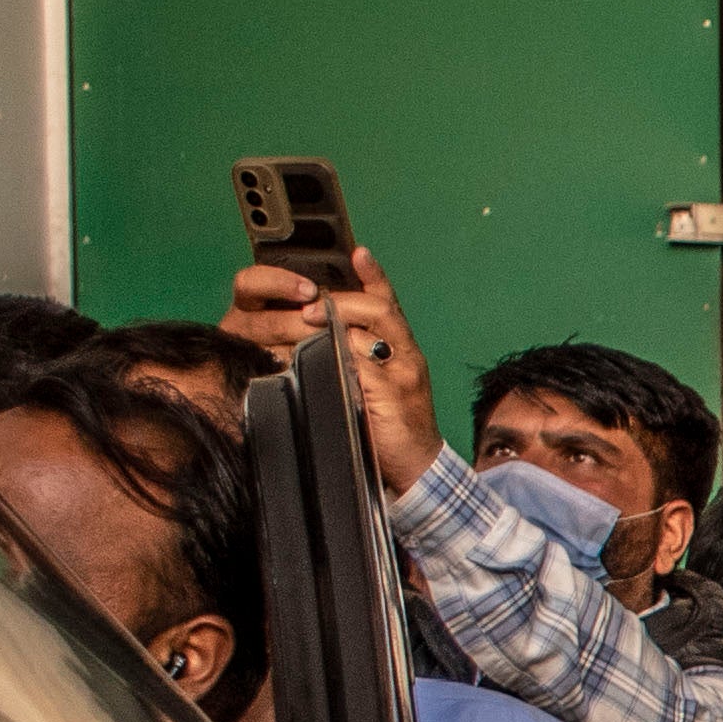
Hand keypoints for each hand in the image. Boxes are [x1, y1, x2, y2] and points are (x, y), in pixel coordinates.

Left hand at [222, 245, 443, 499]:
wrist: (417, 468)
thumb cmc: (391, 426)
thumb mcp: (376, 384)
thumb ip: (357, 357)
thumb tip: (321, 335)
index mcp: (402, 349)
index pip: (389, 303)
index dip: (375, 276)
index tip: (359, 252)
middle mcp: (408, 356)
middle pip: (378, 310)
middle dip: (340, 303)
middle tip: (309, 310)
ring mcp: (404, 375)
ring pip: (366, 335)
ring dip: (332, 330)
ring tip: (305, 333)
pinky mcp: (393, 397)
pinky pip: (361, 368)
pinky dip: (336, 362)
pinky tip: (315, 363)